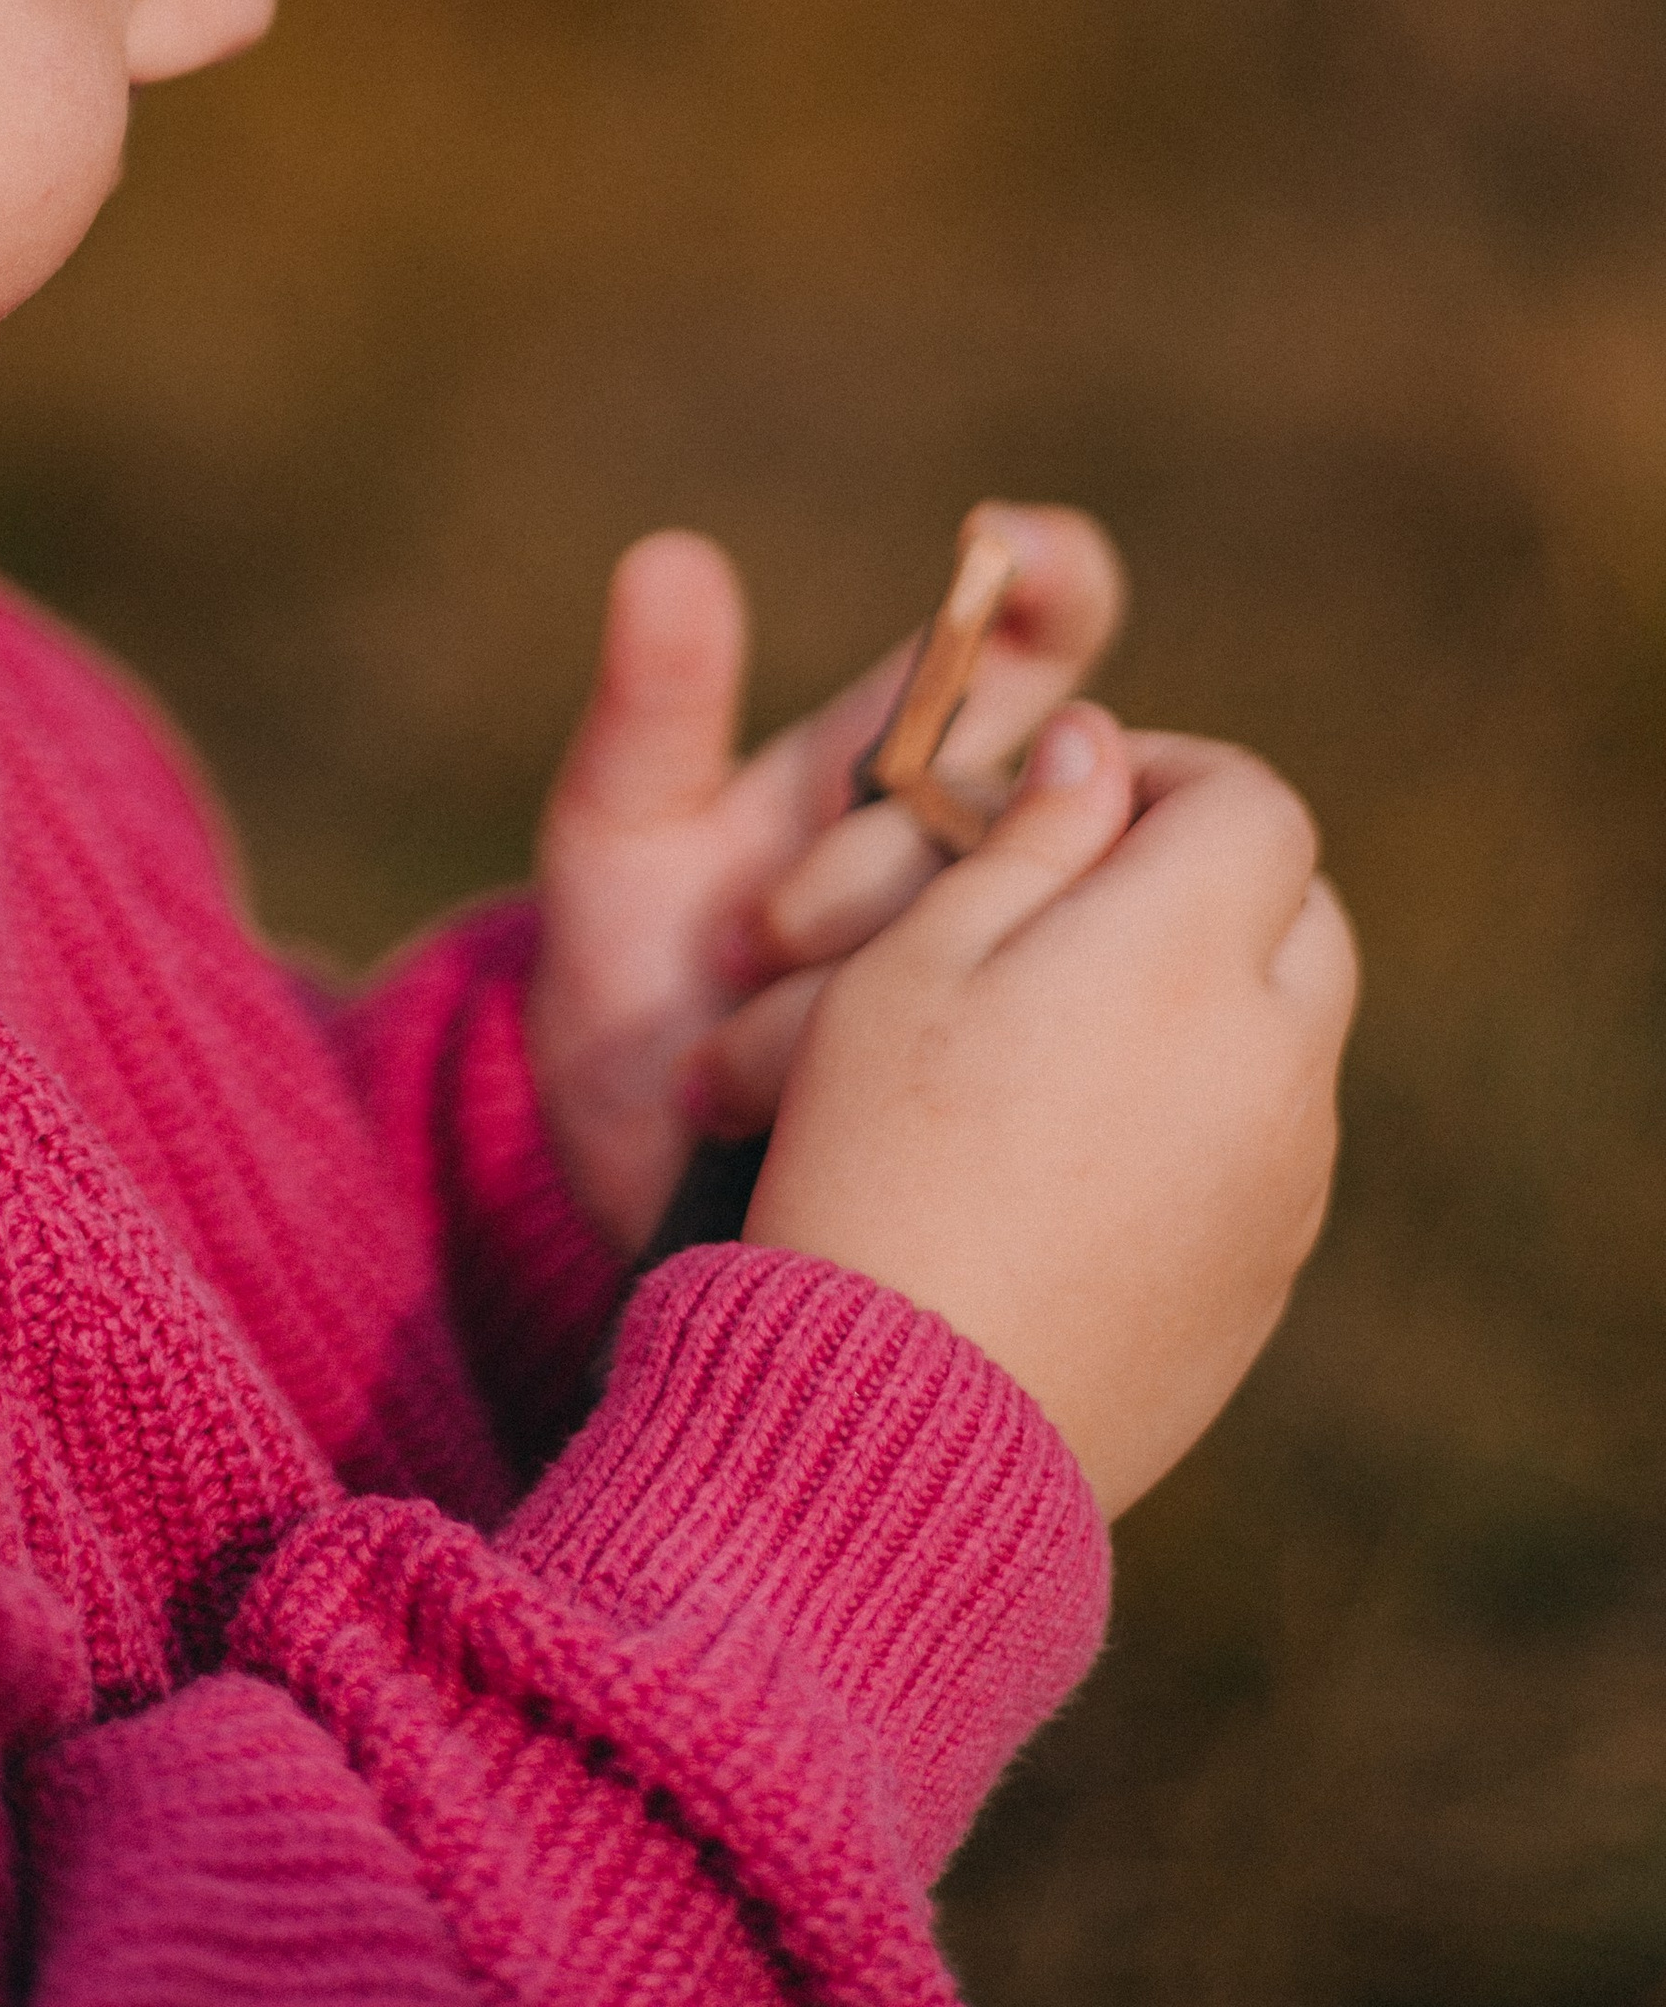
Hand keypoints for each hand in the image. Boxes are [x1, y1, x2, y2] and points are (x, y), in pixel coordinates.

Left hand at [527, 507, 1125, 1251]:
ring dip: (904, 978)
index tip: (1011, 547)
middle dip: (928, 842)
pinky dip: (987, 1072)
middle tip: (755, 939)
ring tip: (737, 1065)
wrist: (632, 1191)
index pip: (1034, 637)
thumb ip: (650, 714)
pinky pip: (1078, 1053)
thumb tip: (668, 553)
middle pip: (1067, 787)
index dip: (1052, 576)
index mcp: (911, 761)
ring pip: (1062, 922)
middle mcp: (1002, 852)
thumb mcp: (620, 850)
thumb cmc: (628, 994)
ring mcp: (1035, 968)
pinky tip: (868, 1115)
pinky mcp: (1052, 1081)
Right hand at [743, 706, 1358, 1516]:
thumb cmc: (877, 1164)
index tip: (1065, 799)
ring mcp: (1285, 1185)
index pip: (1252, 802)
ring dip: (1185, 1005)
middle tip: (1056, 908)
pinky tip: (1042, 1159)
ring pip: (1277, 1038)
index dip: (1162, 774)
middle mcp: (1277, 1065)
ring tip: (1023, 1041)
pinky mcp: (1262, 1282)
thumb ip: (1031, 838)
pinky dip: (1181, 1119)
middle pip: (1295, 914)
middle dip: (1191, 886)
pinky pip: (1253, 1152)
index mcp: (1192, 955)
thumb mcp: (916, 960)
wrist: (898, 1426)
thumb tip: (1103, 747)